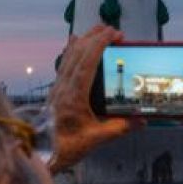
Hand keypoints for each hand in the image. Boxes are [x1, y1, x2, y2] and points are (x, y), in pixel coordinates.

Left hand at [48, 25, 141, 172]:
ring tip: (98, 31)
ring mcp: (57, 87)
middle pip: (78, 53)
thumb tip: (142, 121)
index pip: (88, 61)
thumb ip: (120, 128)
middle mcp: (64, 86)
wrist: (40, 153)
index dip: (101, 44)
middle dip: (96, 37)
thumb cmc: (65, 147)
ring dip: (85, 40)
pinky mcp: (55, 90)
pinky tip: (74, 43)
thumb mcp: (97, 139)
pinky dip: (71, 49)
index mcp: (74, 95)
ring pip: (69, 55)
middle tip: (114, 31)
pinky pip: (64, 63)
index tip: (114, 33)